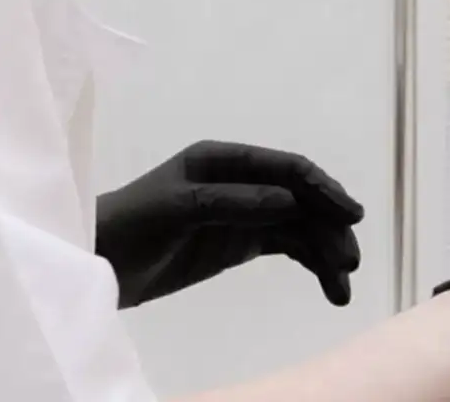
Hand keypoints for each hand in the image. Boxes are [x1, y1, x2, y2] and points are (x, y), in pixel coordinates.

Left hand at [96, 140, 363, 309]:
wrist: (99, 264)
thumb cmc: (131, 225)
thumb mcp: (178, 208)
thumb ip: (232, 202)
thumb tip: (290, 201)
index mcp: (224, 161)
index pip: (287, 168)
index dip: (323, 188)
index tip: (350, 215)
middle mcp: (243, 182)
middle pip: (303, 200)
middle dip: (330, 228)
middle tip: (350, 261)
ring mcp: (246, 213)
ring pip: (302, 227)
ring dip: (327, 253)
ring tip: (342, 289)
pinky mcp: (243, 243)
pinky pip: (290, 247)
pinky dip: (313, 264)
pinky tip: (331, 287)